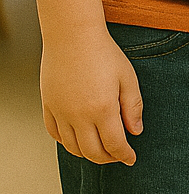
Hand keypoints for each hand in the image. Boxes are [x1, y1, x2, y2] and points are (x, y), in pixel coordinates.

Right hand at [40, 29, 142, 165]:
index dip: (124, 155)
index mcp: (102, 109)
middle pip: (93, 152)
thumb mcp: (127, 77)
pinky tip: (77, 139)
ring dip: (88, 153)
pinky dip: (67, 143)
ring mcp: (61, 113)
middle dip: (108, 158)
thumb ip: (133, 106)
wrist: (73, 36)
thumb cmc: (104, 53)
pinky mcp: (48, 107)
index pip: (114, 144)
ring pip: (72, 148)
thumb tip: (135, 131)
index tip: (131, 158)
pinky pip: (55, 135)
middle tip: (118, 155)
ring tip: (101, 149)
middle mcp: (79, 116)